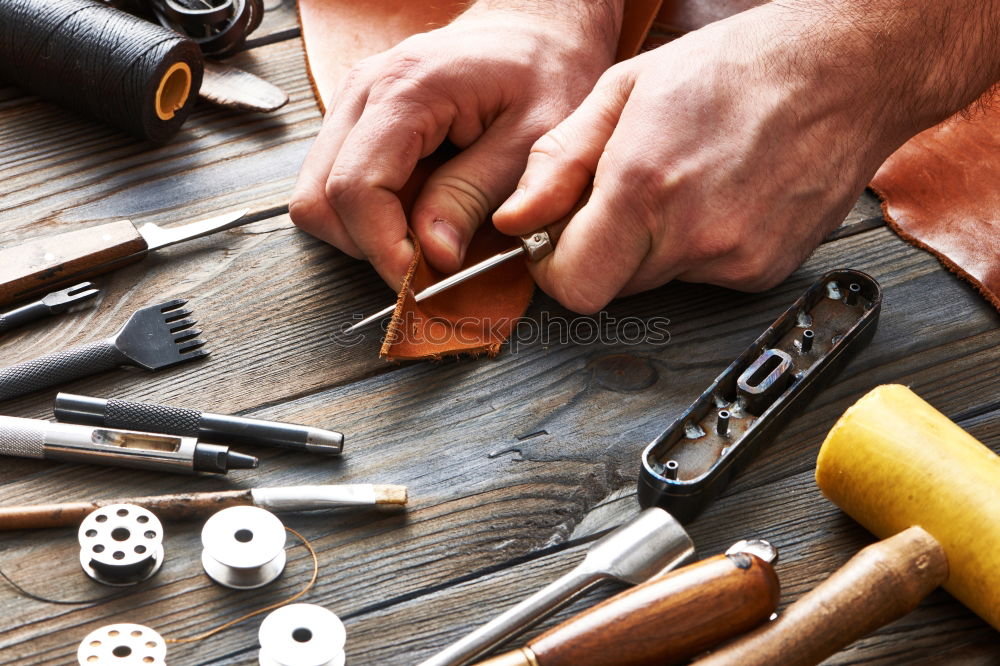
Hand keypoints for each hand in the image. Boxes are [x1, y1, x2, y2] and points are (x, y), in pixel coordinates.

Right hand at [289, 2, 620, 289]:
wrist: (537, 29)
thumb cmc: (545, 71)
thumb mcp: (533, 139)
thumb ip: (476, 195)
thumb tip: (433, 253)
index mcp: (405, 90)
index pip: (355, 188)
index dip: (382, 247)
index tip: (420, 279)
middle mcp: (364, 92)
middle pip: (319, 199)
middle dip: (369, 244)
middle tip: (425, 260)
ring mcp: (354, 104)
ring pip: (319, 197)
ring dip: (366, 231)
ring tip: (427, 228)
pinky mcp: (360, 120)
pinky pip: (339, 183)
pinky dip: (372, 213)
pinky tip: (419, 206)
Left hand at [492, 3, 923, 312]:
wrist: (842, 68)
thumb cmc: (734, 66)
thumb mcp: (623, 90)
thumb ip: (559, 162)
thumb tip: (516, 219)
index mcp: (643, 187)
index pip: (572, 286)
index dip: (555, 267)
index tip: (558, 242)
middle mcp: (690, 235)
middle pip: (611, 286)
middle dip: (602, 249)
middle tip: (627, 194)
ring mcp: (733, 260)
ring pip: (656, 282)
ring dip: (652, 246)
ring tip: (682, 183)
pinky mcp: (764, 272)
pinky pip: (703, 278)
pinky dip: (698, 248)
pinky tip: (718, 197)